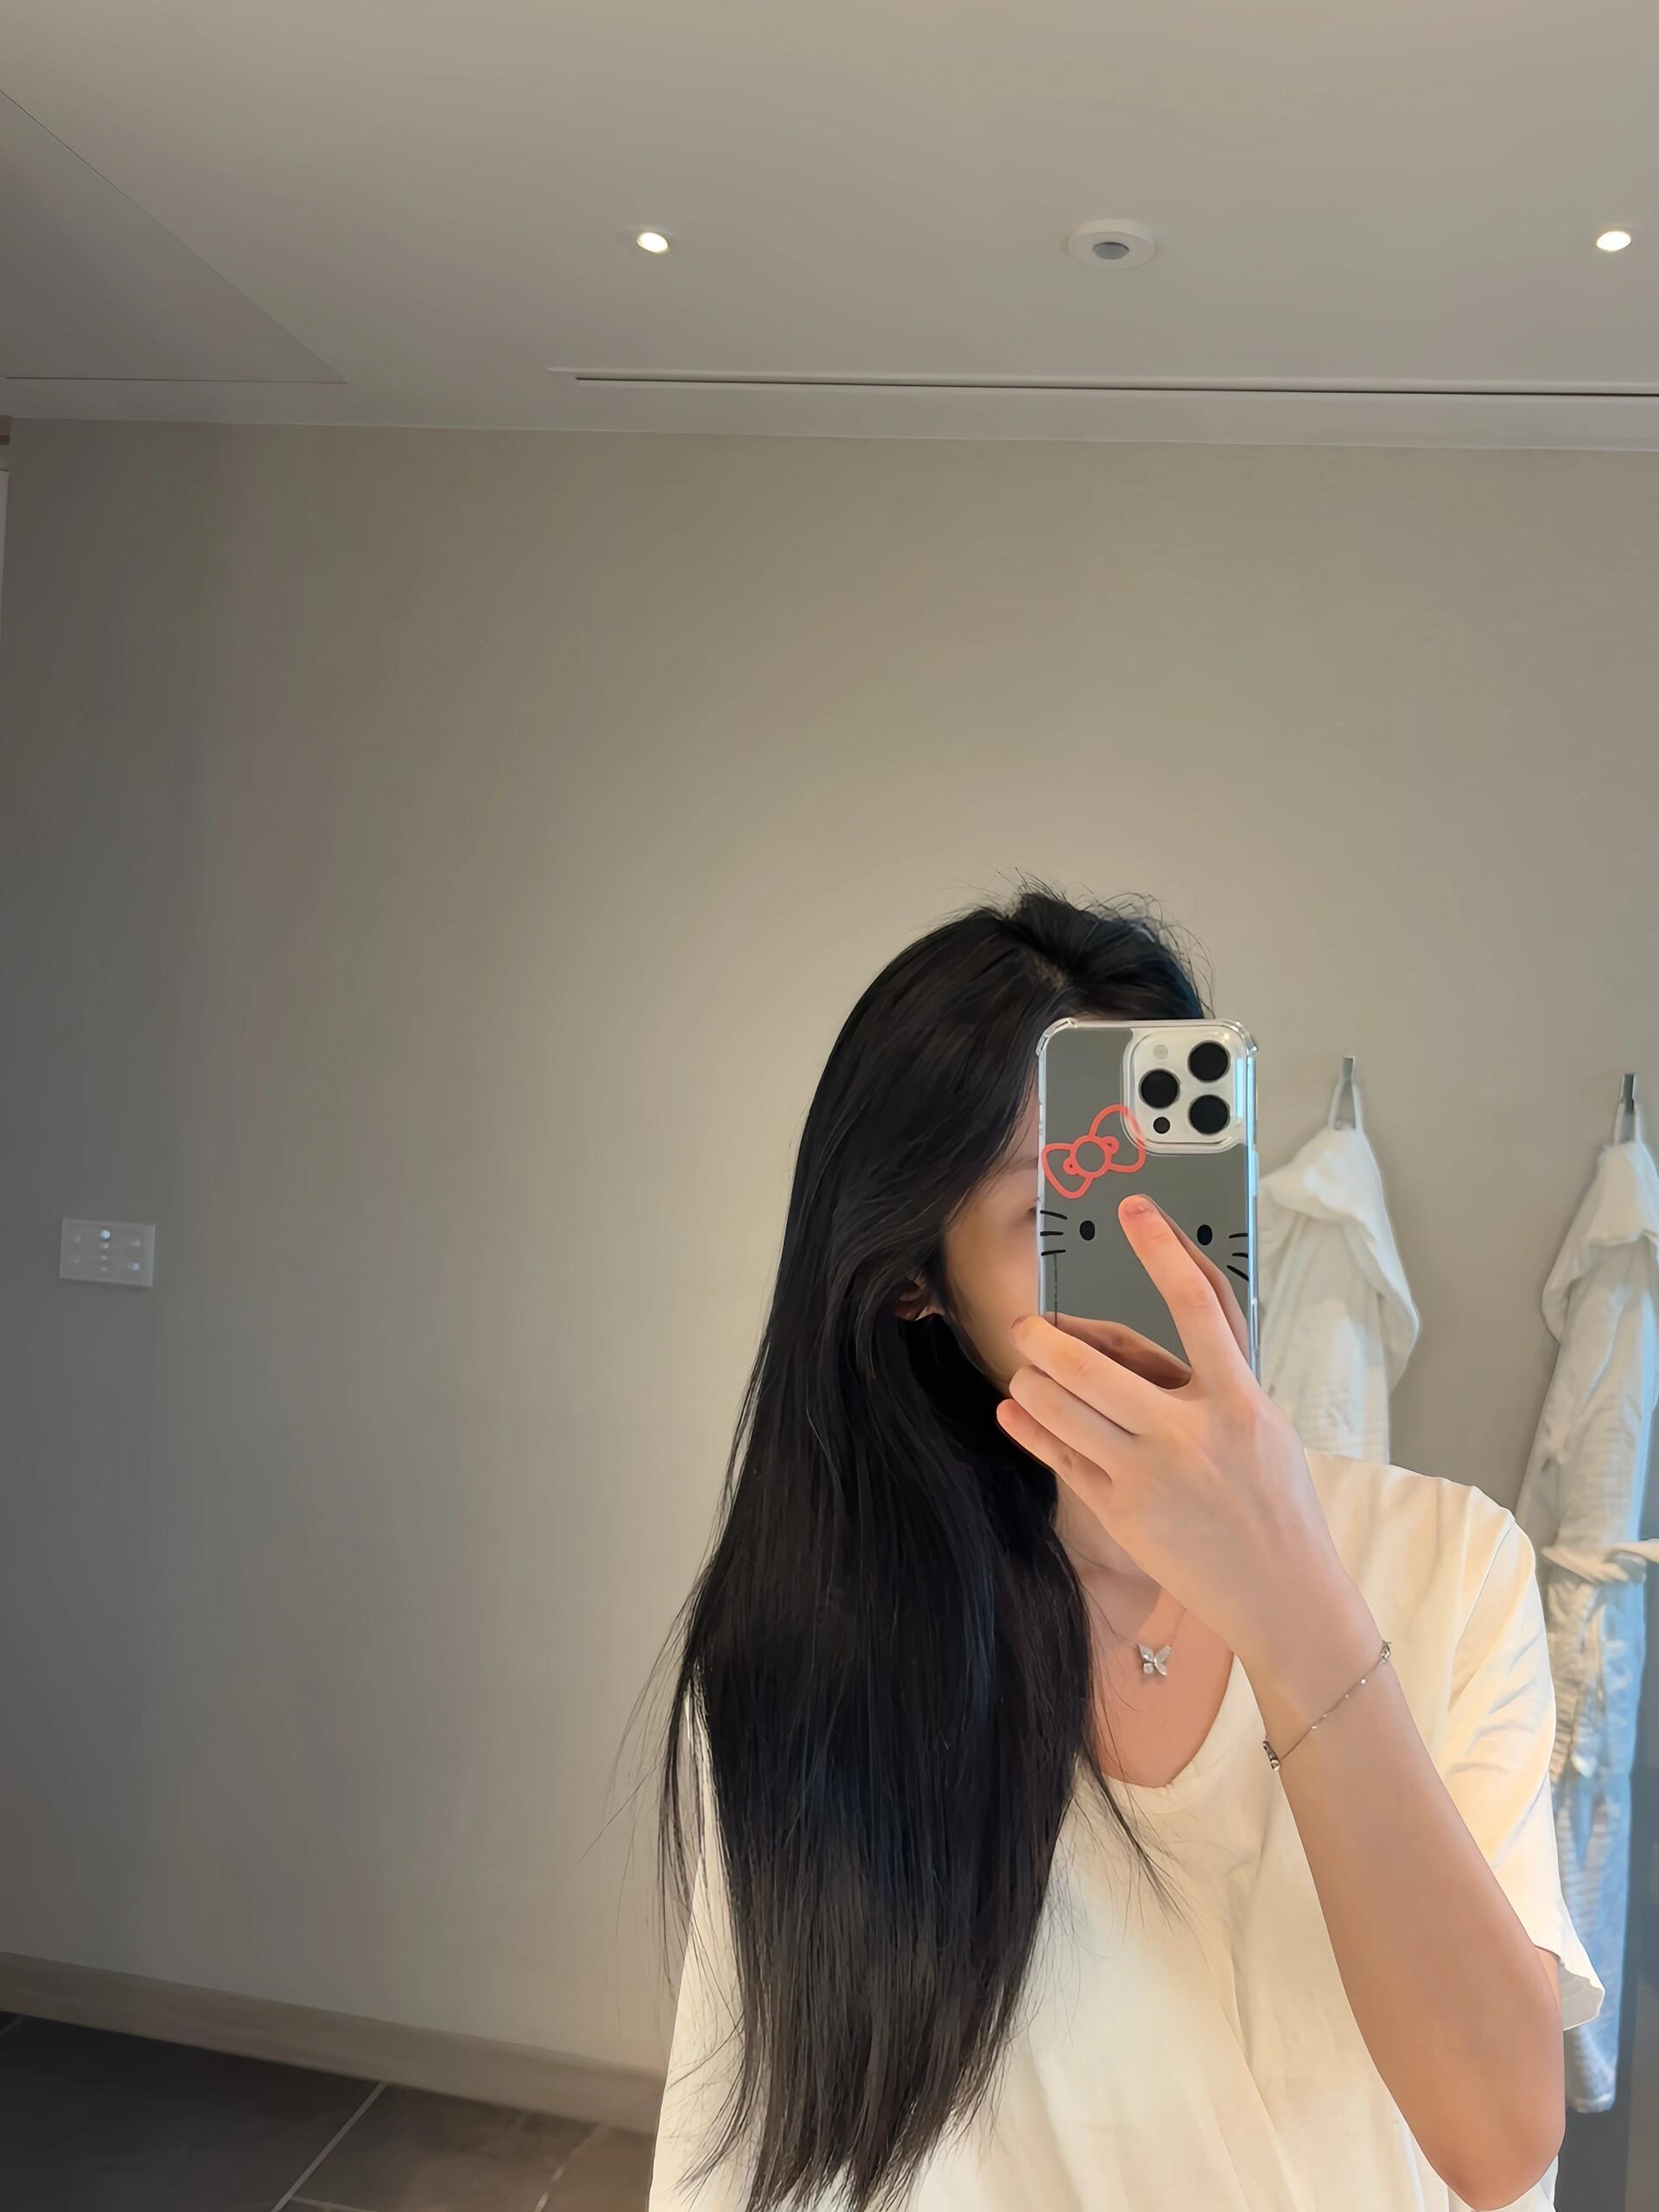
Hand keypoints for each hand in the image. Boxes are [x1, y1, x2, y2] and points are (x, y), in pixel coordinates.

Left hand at [996, 1194, 1349, 1665]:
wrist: (1283, 1597)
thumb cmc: (1274, 1500)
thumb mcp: (1262, 1425)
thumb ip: (1208, 1377)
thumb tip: (1125, 1337)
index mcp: (1241, 1401)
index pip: (1198, 1306)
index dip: (1163, 1251)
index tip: (1135, 1209)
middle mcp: (1191, 1434)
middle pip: (1095, 1367)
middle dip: (1047, 1338)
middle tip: (1026, 1323)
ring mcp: (1151, 1477)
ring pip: (1065, 1410)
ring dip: (1032, 1380)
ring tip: (1024, 1368)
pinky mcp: (1122, 1514)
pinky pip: (1060, 1458)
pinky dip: (1030, 1427)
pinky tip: (1014, 1410)